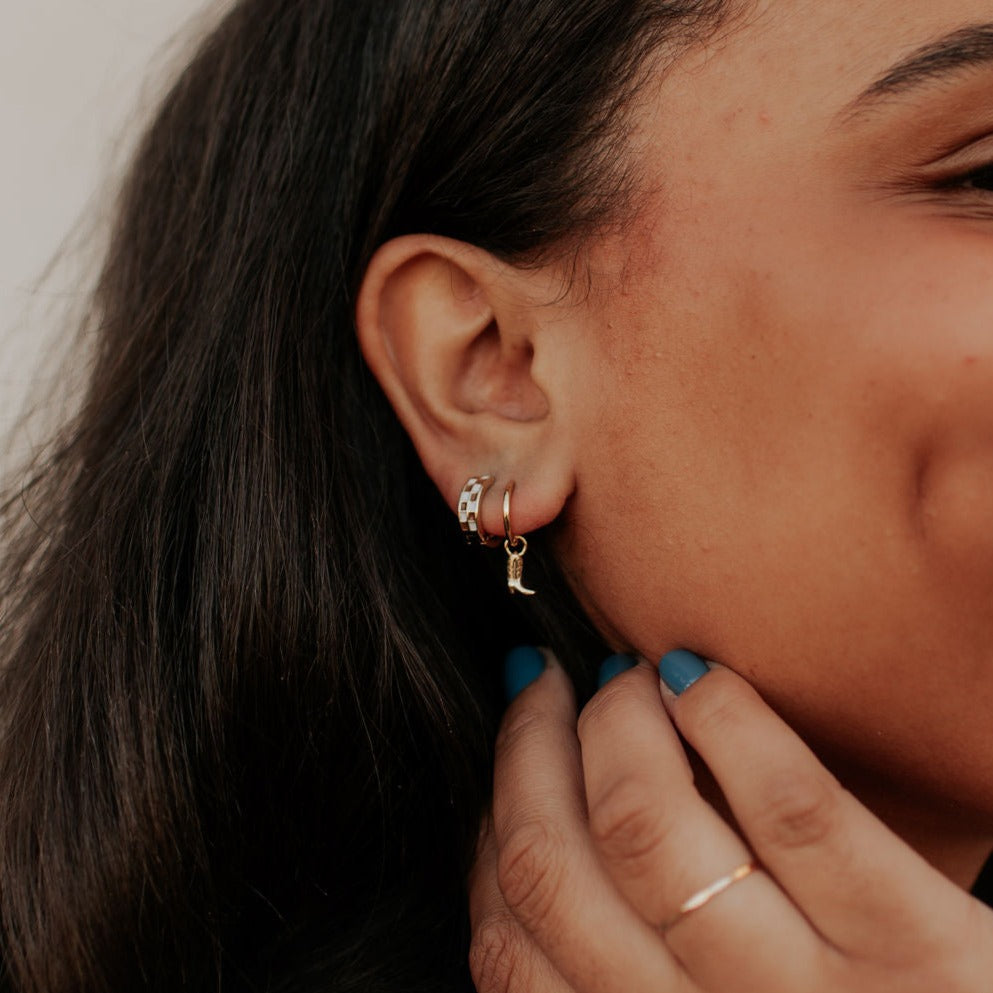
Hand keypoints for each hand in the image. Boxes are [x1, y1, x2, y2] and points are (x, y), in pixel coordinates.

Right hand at [468, 649, 992, 992]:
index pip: (507, 941)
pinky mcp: (919, 948)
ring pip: (647, 828)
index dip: (491, 823)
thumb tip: (545, 809)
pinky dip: (727, 720)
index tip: (512, 750)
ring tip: (630, 676)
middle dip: (528, 746)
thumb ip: (624, 948)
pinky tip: (702, 677)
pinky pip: (792, 809)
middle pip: (555, 869)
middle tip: (542, 682)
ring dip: (614, 722)